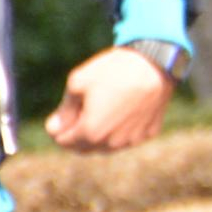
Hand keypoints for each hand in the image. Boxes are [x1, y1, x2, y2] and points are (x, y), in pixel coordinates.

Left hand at [46, 46, 172, 153]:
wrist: (155, 63)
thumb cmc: (114, 70)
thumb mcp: (78, 82)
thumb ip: (64, 110)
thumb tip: (55, 128)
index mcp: (91, 132)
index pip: (63, 142)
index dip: (58, 127)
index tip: (63, 112)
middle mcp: (112, 142)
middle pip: (83, 148)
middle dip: (76, 135)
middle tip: (78, 113)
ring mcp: (132, 139)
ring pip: (106, 146)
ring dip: (98, 135)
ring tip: (102, 110)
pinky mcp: (148, 133)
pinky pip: (127, 138)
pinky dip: (120, 130)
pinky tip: (123, 110)